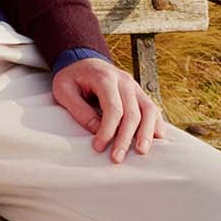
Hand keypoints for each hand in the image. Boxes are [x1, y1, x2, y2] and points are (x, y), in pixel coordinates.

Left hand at [51, 57, 165, 163]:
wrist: (84, 62)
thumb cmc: (72, 78)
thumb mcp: (63, 90)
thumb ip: (79, 109)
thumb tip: (95, 129)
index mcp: (105, 78)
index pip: (113, 108)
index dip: (108, 130)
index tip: (98, 146)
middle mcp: (125, 81)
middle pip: (132, 113)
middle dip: (125, 138)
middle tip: (117, 158)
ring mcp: (135, 87)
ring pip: (149, 111)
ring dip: (146, 133)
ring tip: (142, 152)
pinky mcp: (140, 94)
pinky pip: (153, 109)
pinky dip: (156, 124)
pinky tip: (157, 139)